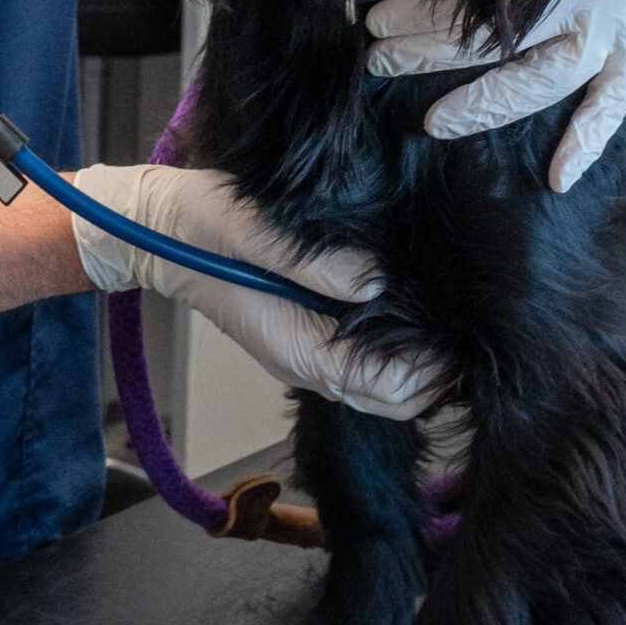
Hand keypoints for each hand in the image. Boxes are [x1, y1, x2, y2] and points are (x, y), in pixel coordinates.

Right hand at [71, 162, 438, 418]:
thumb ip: (312, 263)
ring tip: (452, 317)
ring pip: (383, 383)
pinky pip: (365, 358)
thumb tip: (377, 284)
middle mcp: (305, 360)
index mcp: (294, 349)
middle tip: (471, 326)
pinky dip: (398, 346)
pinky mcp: (306, 326)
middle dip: (437, 375)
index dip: (432, 372)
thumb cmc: (194, 227)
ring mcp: (306, 347)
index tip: (463, 333)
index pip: (384, 388)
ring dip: (421, 362)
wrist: (154, 226)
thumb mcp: (251, 232)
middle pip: (393, 398)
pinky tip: (416, 306)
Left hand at [364, 0, 625, 192]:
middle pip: (500, 44)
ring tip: (433, 123)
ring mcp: (622, 19)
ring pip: (549, 81)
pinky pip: (617, 97)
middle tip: (378, 61)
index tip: (375, 16)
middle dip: (430, 56)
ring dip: (488, 105)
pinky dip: (591, 138)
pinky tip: (558, 177)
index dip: (420, 15)